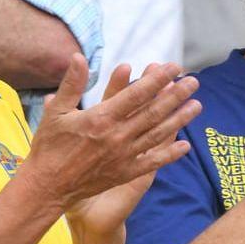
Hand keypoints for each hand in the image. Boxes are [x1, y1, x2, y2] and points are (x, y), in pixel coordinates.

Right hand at [26, 55, 201, 210]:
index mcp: (102, 117)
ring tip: (197, 106)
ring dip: (179, 119)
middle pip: (154, 112)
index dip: (157, 79)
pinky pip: (152, 162)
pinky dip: (170, 154)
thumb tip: (78, 56)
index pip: (137, 94)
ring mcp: (124, 156)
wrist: (47, 187)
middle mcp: (118, 136)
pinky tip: (185, 146)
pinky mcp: (125, 173)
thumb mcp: (55, 112)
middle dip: (176, 95)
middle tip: (194, 82)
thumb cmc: (49, 147)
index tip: (173, 67)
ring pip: (158, 134)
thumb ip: (71, 84)